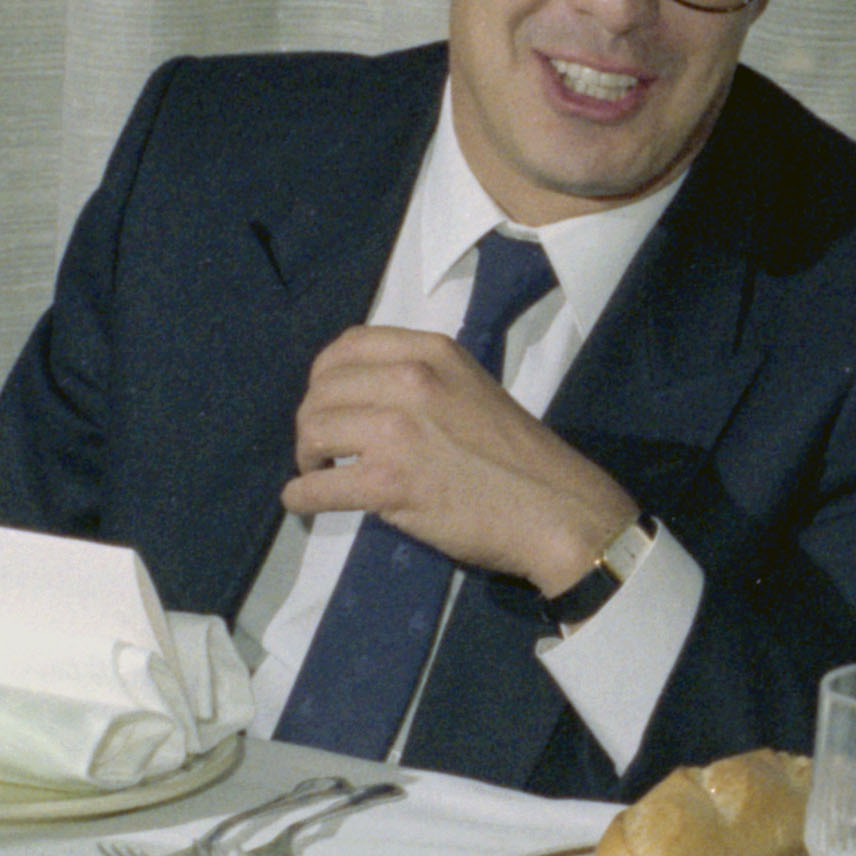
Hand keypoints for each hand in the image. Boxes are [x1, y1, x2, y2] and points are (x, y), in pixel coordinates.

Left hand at [281, 326, 638, 597]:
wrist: (555, 509)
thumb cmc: (518, 455)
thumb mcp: (470, 387)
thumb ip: (420, 380)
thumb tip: (361, 397)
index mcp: (431, 352)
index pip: (345, 346)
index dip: (323, 377)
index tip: (329, 402)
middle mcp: (410, 379)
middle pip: (321, 390)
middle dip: (311, 421)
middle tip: (323, 449)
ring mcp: (397, 430)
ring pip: (312, 432)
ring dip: (305, 457)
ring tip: (320, 473)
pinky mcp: (388, 483)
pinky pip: (317, 487)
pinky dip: (300, 497)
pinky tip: (305, 502)